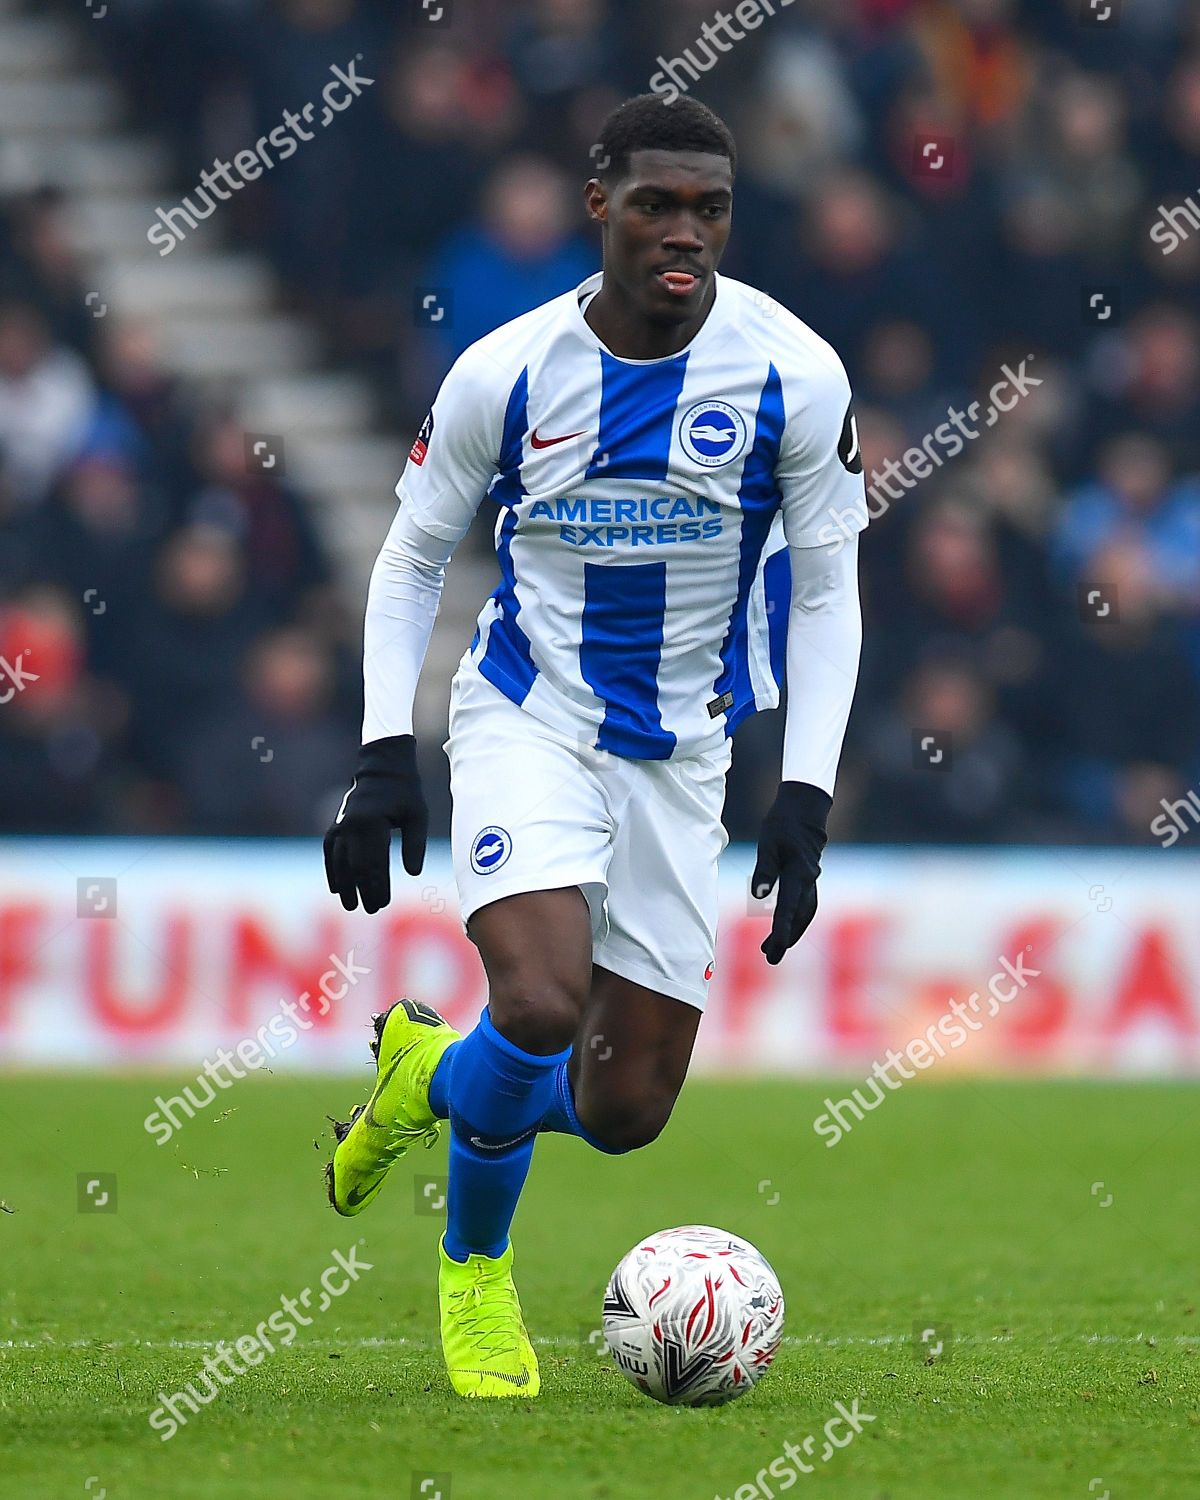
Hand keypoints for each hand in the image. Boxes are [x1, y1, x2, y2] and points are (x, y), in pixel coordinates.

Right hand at [323, 735, 427, 912]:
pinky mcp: (336, 825)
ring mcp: (340, 825)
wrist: (382, 768)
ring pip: (339, 862)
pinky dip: (332, 871)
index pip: (374, 863)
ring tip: (351, 906)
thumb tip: (413, 873)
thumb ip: (415, 844)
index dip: (377, 886)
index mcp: (372, 823)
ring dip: (345, 886)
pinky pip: (330, 852)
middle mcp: (352, 826)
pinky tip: (336, 887)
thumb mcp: (417, 816)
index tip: (383, 904)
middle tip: (372, 910)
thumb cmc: (405, 793)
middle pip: (355, 867)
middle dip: (363, 890)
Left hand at [751, 781, 830, 964]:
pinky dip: (795, 919)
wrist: (804, 811)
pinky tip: (783, 926)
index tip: (775, 947)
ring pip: (804, 913)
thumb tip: (757, 896)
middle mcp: (808, 880)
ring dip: (790, 931)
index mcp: (797, 873)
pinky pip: (804, 905)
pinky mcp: (808, 878)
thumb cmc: (782, 825)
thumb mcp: (768, 845)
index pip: (788, 907)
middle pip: (799, 916)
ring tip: (772, 948)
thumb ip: (764, 871)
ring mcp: (811, 880)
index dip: (781, 929)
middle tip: (770, 958)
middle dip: (786, 938)